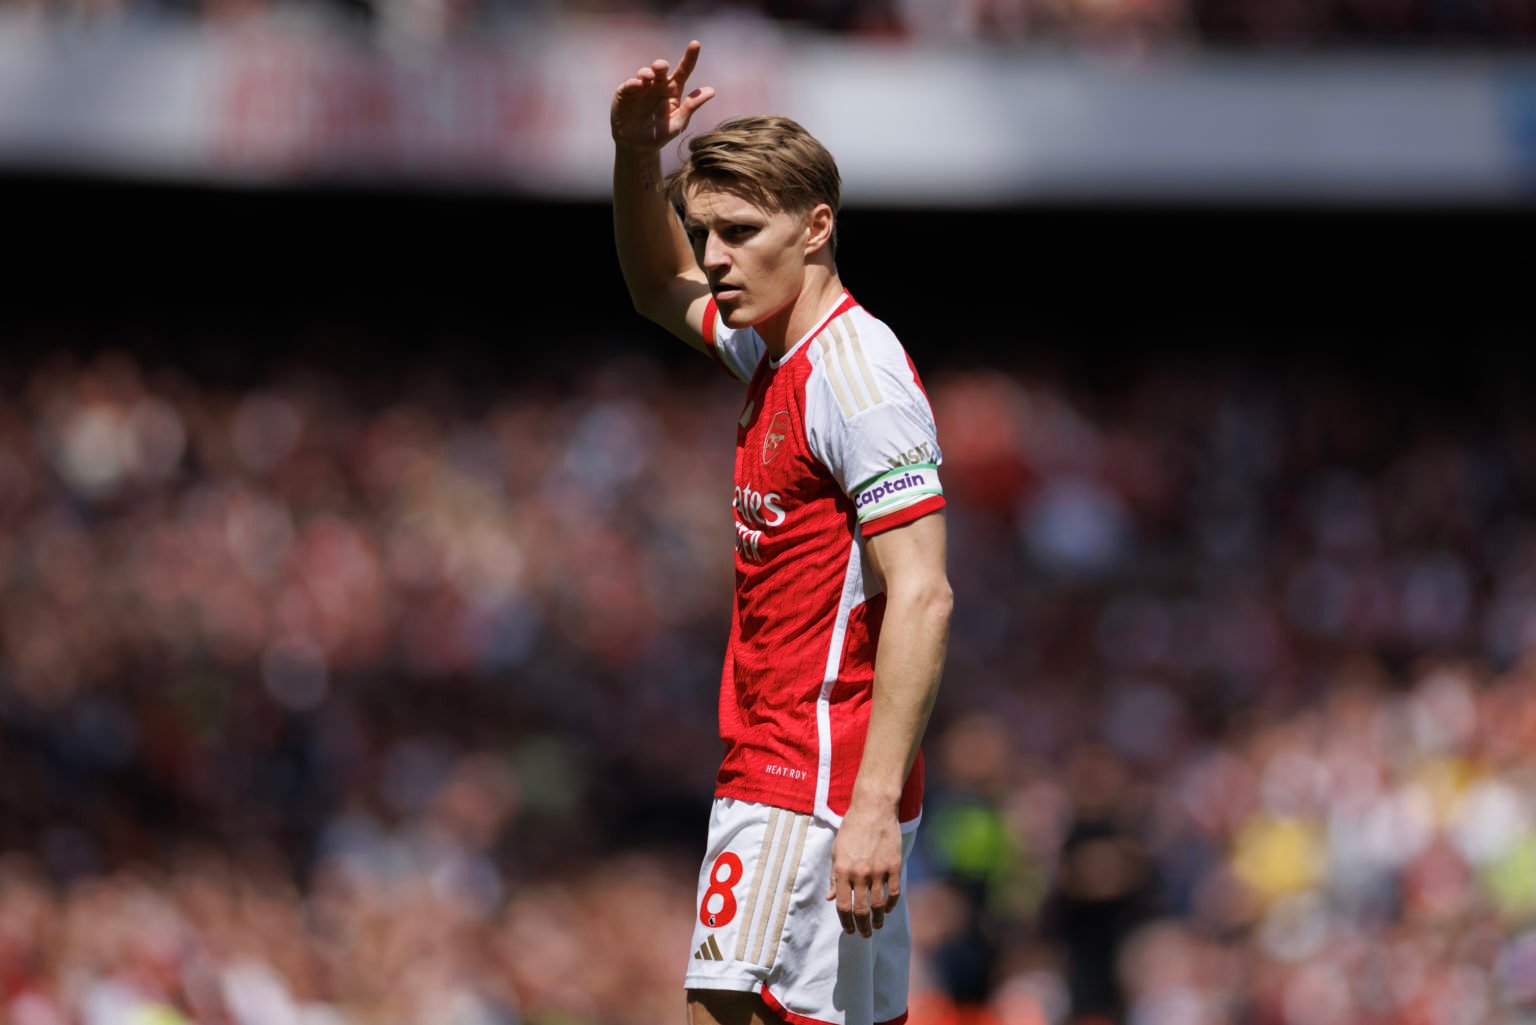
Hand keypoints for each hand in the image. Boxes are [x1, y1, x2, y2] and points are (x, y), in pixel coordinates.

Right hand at [611, 40, 715, 153]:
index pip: (683, 70)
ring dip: (646, 72)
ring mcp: (641, 88)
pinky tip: (638, 85)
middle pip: (661, 69)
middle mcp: (658, 85)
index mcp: (673, 90)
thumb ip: (691, 106)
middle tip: (660, 66)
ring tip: (648, 77)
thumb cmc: (660, 134)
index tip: (695, 44)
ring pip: (644, 73)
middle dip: (660, 65)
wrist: (637, 146)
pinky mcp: (626, 94)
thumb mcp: (678, 123)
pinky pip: (629, 85)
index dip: (690, 57)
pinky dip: (633, 83)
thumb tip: (711, 91)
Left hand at [826, 802, 902, 937]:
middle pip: (861, 911)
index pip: (843, 906)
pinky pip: (894, 892)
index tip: (849, 930)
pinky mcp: (894, 866)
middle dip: (862, 927)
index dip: (846, 923)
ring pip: (879, 905)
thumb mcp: (837, 851)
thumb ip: (835, 876)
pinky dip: (891, 904)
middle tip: (864, 934)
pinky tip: (888, 909)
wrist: (873, 809)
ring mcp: (878, 871)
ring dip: (878, 920)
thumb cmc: (852, 828)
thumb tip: (831, 898)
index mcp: (843, 870)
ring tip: (876, 926)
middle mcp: (860, 874)